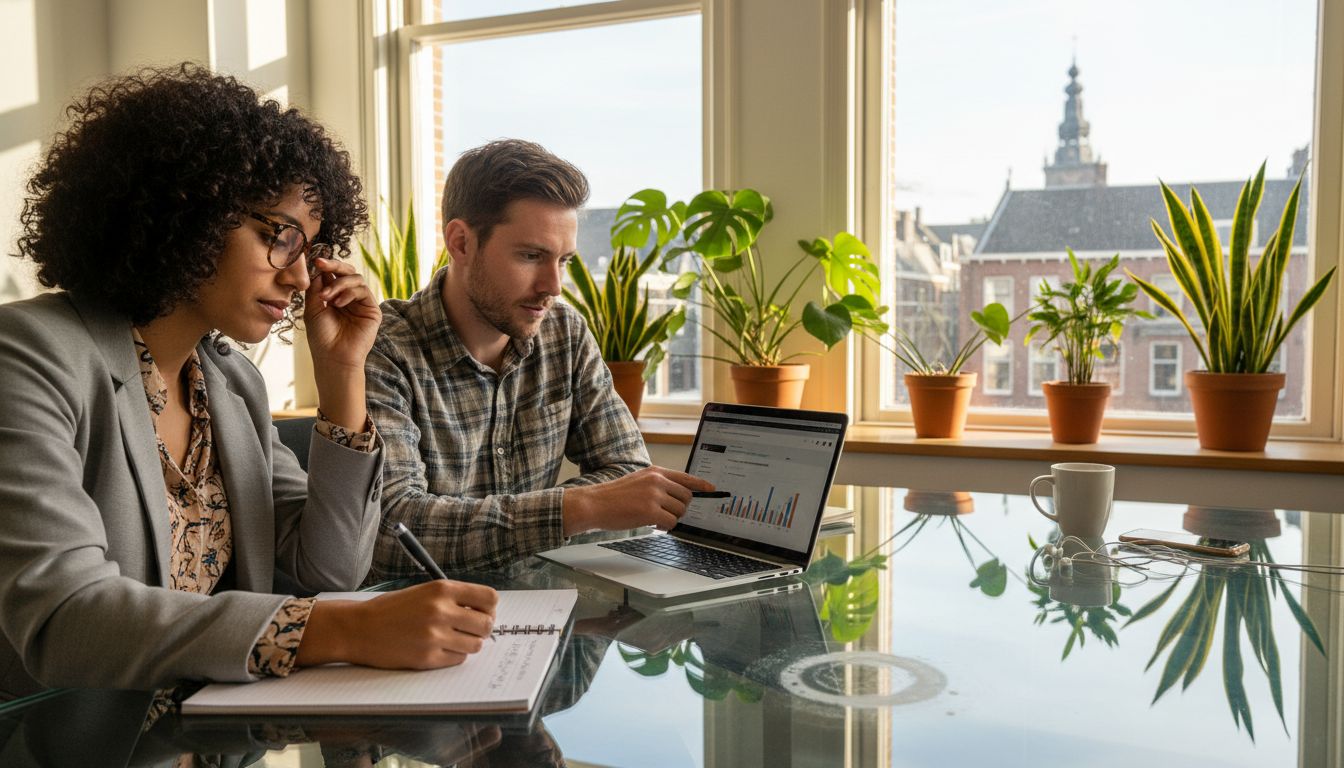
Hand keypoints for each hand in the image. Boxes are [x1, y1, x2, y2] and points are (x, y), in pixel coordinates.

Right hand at [297, 580, 498, 668]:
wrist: (358, 628)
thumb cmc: (391, 609)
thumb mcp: (424, 592)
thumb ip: (453, 598)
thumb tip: (484, 611)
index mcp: (442, 589)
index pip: (489, 598)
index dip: (490, 608)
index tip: (483, 612)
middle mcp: (441, 611)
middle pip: (487, 624)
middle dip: (482, 628)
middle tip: (470, 629)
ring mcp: (435, 636)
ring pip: (475, 645)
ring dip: (468, 643)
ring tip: (452, 639)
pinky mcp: (427, 658)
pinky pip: (458, 659)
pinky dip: (453, 655)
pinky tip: (438, 648)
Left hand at [304, 256, 380, 370]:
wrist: (333, 358)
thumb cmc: (321, 337)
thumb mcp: (313, 308)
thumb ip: (317, 287)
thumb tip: (320, 268)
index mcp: (335, 297)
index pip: (334, 275)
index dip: (326, 266)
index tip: (315, 261)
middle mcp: (350, 298)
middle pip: (348, 272)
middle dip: (334, 266)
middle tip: (321, 264)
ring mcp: (362, 304)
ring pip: (356, 279)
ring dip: (339, 283)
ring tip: (326, 298)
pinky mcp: (373, 310)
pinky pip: (363, 291)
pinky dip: (348, 293)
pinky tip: (337, 304)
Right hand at [562, 466, 713, 535]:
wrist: (594, 504)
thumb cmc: (613, 497)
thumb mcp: (638, 481)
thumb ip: (657, 485)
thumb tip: (677, 496)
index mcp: (655, 472)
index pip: (685, 477)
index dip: (701, 485)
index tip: (711, 489)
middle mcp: (657, 480)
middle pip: (686, 497)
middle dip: (680, 508)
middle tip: (666, 513)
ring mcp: (654, 495)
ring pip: (679, 512)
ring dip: (670, 519)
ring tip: (653, 518)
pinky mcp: (651, 511)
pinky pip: (670, 523)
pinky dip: (664, 527)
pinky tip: (651, 524)